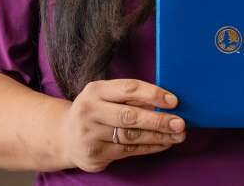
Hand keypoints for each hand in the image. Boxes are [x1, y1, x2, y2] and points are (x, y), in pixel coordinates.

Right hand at [57, 79, 186, 172]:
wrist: (64, 137)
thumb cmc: (95, 111)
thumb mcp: (106, 96)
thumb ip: (131, 97)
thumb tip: (166, 101)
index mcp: (95, 90)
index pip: (128, 89)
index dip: (153, 94)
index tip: (173, 101)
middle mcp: (90, 111)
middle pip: (130, 116)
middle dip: (158, 120)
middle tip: (179, 123)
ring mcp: (90, 135)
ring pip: (131, 136)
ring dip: (158, 136)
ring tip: (178, 135)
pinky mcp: (95, 155)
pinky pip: (128, 151)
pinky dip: (149, 147)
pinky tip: (163, 143)